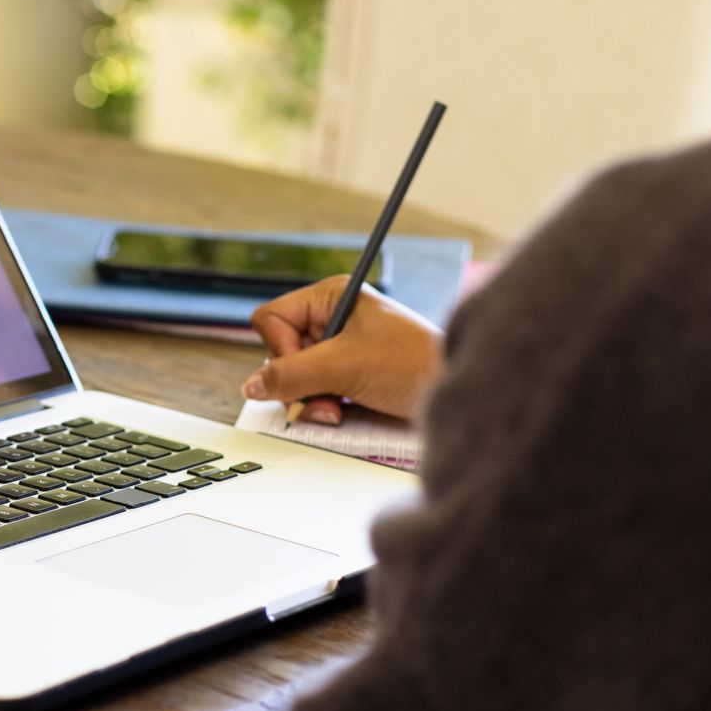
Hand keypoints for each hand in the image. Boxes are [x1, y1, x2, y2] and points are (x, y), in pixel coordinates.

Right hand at [241, 277, 443, 423]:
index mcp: (332, 297)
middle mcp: (333, 320)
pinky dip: (324, 408)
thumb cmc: (415, 364)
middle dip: (299, 382)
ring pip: (296, 377)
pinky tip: (345, 413)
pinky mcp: (350, 377)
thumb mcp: (346, 366)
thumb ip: (292, 375)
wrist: (459, 392)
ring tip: (339, 410)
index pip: (272, 319)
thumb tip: (251, 386)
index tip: (305, 369)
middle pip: (281, 352)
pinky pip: (315, 393)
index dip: (280, 349)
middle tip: (325, 399)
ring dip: (312, 399)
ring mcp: (340, 350)